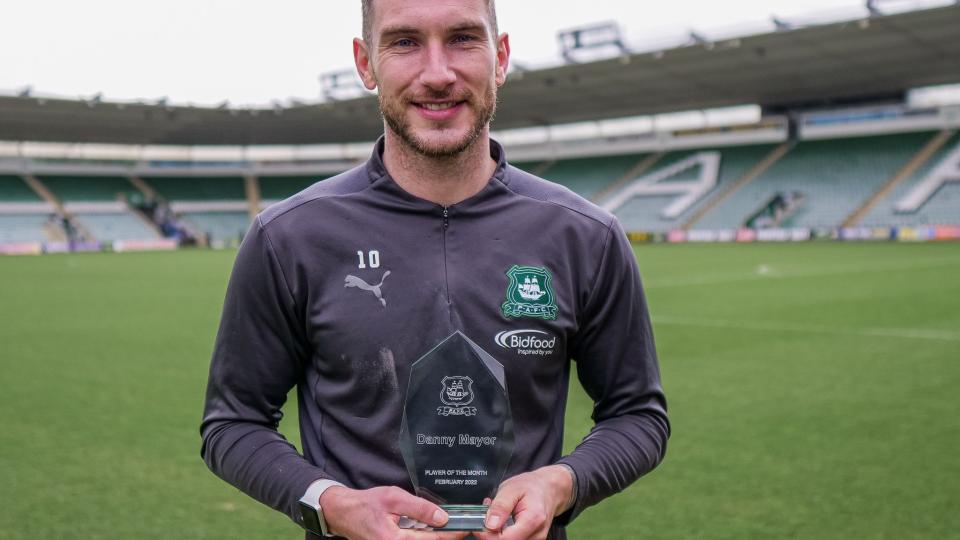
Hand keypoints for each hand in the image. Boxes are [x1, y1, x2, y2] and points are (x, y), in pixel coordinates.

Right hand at [319, 485, 469, 539]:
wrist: (343, 513)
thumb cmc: (366, 504)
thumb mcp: (393, 498)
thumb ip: (419, 508)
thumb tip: (443, 518)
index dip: (452, 534)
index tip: (467, 526)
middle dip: (446, 537)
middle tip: (463, 526)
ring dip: (436, 538)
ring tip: (451, 527)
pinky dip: (425, 538)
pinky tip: (433, 530)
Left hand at [475, 465, 574, 539]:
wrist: (549, 489)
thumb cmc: (532, 486)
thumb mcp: (512, 488)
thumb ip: (500, 506)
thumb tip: (489, 525)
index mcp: (533, 519)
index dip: (487, 535)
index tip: (478, 524)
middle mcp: (536, 534)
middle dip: (490, 532)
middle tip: (487, 514)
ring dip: (496, 532)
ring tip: (496, 515)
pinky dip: (503, 533)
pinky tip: (502, 521)